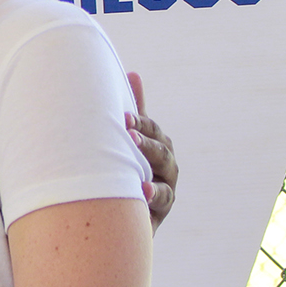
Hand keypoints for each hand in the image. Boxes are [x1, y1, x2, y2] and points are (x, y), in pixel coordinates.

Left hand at [126, 72, 176, 231]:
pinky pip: (162, 201)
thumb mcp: (129, 141)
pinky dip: (154, 196)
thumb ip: (135, 114)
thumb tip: (133, 73)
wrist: (118, 213)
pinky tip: (143, 192)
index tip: (124, 118)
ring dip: (150, 170)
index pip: (151, 130)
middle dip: (145, 143)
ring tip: (137, 167)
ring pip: (165, 176)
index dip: (139, 123)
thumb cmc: (124, 169)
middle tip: (128, 136)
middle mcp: (166, 165)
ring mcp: (167, 187)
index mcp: (158, 144)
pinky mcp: (161, 210)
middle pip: (161, 151)